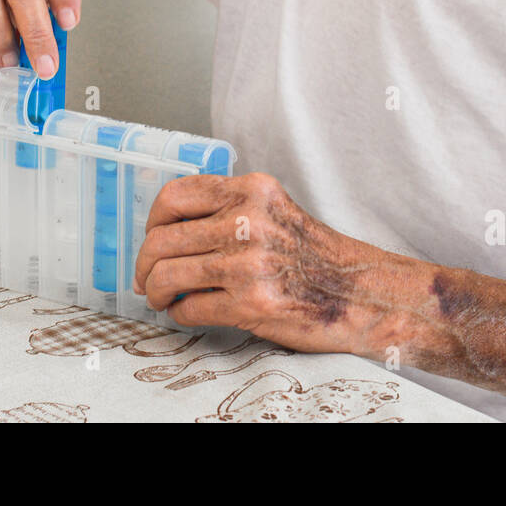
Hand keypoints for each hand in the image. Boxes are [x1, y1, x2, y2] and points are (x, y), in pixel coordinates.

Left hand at [133, 172, 393, 354]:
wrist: (361, 294)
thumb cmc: (316, 257)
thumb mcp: (275, 212)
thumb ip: (230, 211)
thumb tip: (170, 230)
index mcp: (253, 192)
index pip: (175, 195)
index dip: (152, 220)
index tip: (152, 238)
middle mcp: (249, 221)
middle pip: (162, 238)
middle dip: (144, 264)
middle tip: (146, 278)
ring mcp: (249, 263)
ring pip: (167, 273)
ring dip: (156, 291)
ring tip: (162, 297)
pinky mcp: (252, 303)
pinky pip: (189, 307)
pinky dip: (180, 313)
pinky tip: (189, 311)